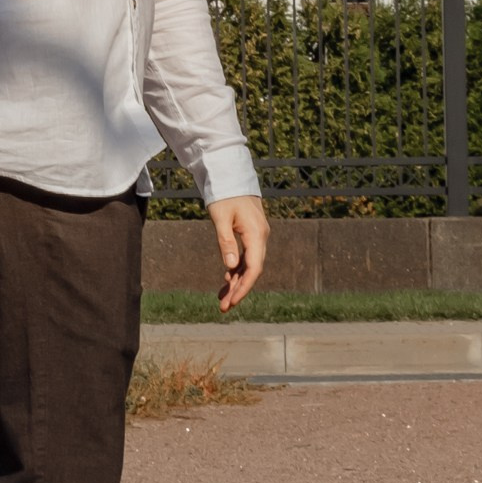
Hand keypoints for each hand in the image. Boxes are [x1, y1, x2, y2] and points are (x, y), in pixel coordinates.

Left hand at [211, 193, 268, 314]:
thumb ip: (226, 241)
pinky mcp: (250, 234)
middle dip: (238, 290)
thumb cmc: (224, 194)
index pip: (253, 268)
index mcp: (256, 234)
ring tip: (222, 300)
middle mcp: (261, 237)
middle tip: (223, 308)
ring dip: (236, 282)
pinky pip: (245, 257)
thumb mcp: (221, 217)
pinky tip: (226, 281)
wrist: (230, 174)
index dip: (244, 287)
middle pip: (252, 270)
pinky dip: (236, 270)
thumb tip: (231, 266)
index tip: (232, 302)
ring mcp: (256, 236)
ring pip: (248, 266)